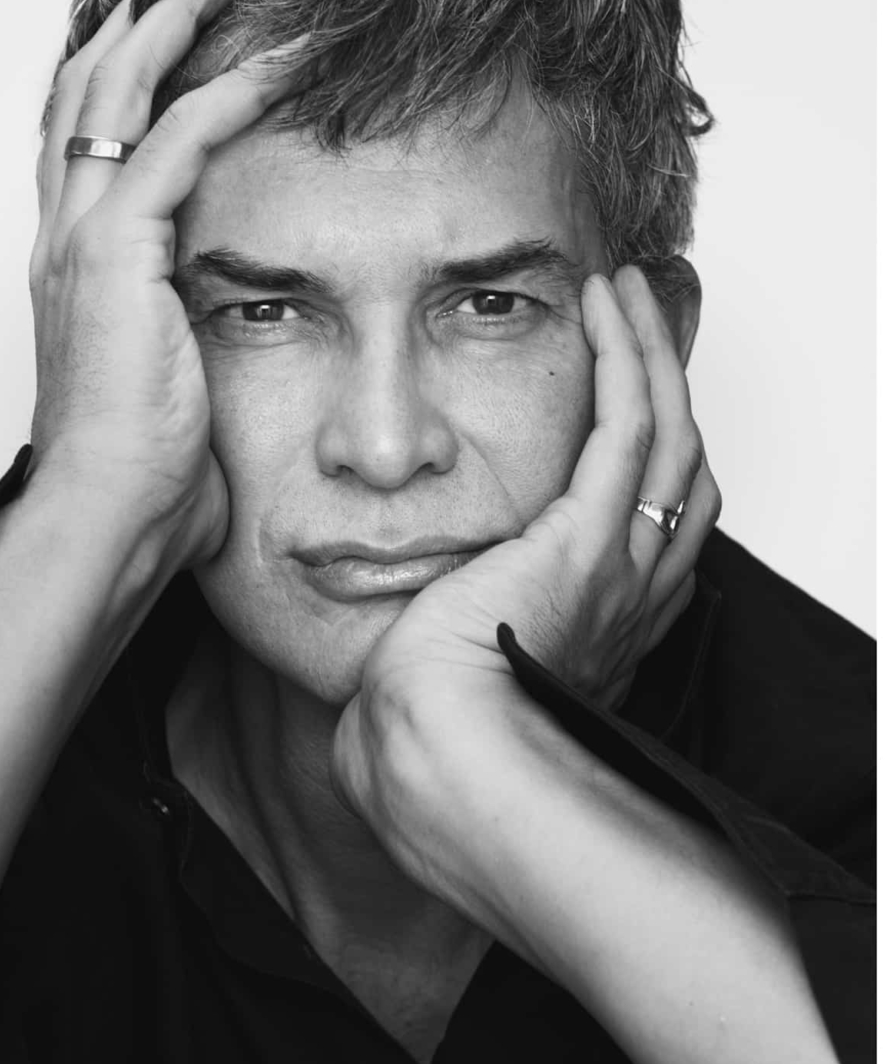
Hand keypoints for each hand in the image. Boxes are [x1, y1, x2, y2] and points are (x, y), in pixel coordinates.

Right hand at [27, 0, 306, 570]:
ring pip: (123, 90)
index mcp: (79, 261)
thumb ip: (197, 335)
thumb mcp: (176, 383)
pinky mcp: (117, 255)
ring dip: (183, 21)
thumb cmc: (145, 473)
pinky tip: (280, 64)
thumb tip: (254, 337)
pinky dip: (227, 93)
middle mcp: (68, 234)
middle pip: (95, 86)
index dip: (134, 69)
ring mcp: (83, 238)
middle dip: (153, 14)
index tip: (189, 27)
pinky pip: (174, 144)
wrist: (107, 516)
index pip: (93, 134)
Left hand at [332, 266, 720, 832]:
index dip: (646, 469)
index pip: (649, 534)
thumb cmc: (426, 748)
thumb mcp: (440, 691)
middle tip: (636, 331)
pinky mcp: (589, 539)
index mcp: (597, 632)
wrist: (437, 766)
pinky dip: (627, 355)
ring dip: (653, 355)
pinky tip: (606, 304)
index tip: (619, 418)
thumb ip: (431, 661)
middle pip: (678, 476)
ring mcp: (619, 566)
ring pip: (668, 434)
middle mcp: (628, 596)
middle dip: (666, 395)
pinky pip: (629, 422)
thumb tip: (385, 653)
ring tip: (625, 296)